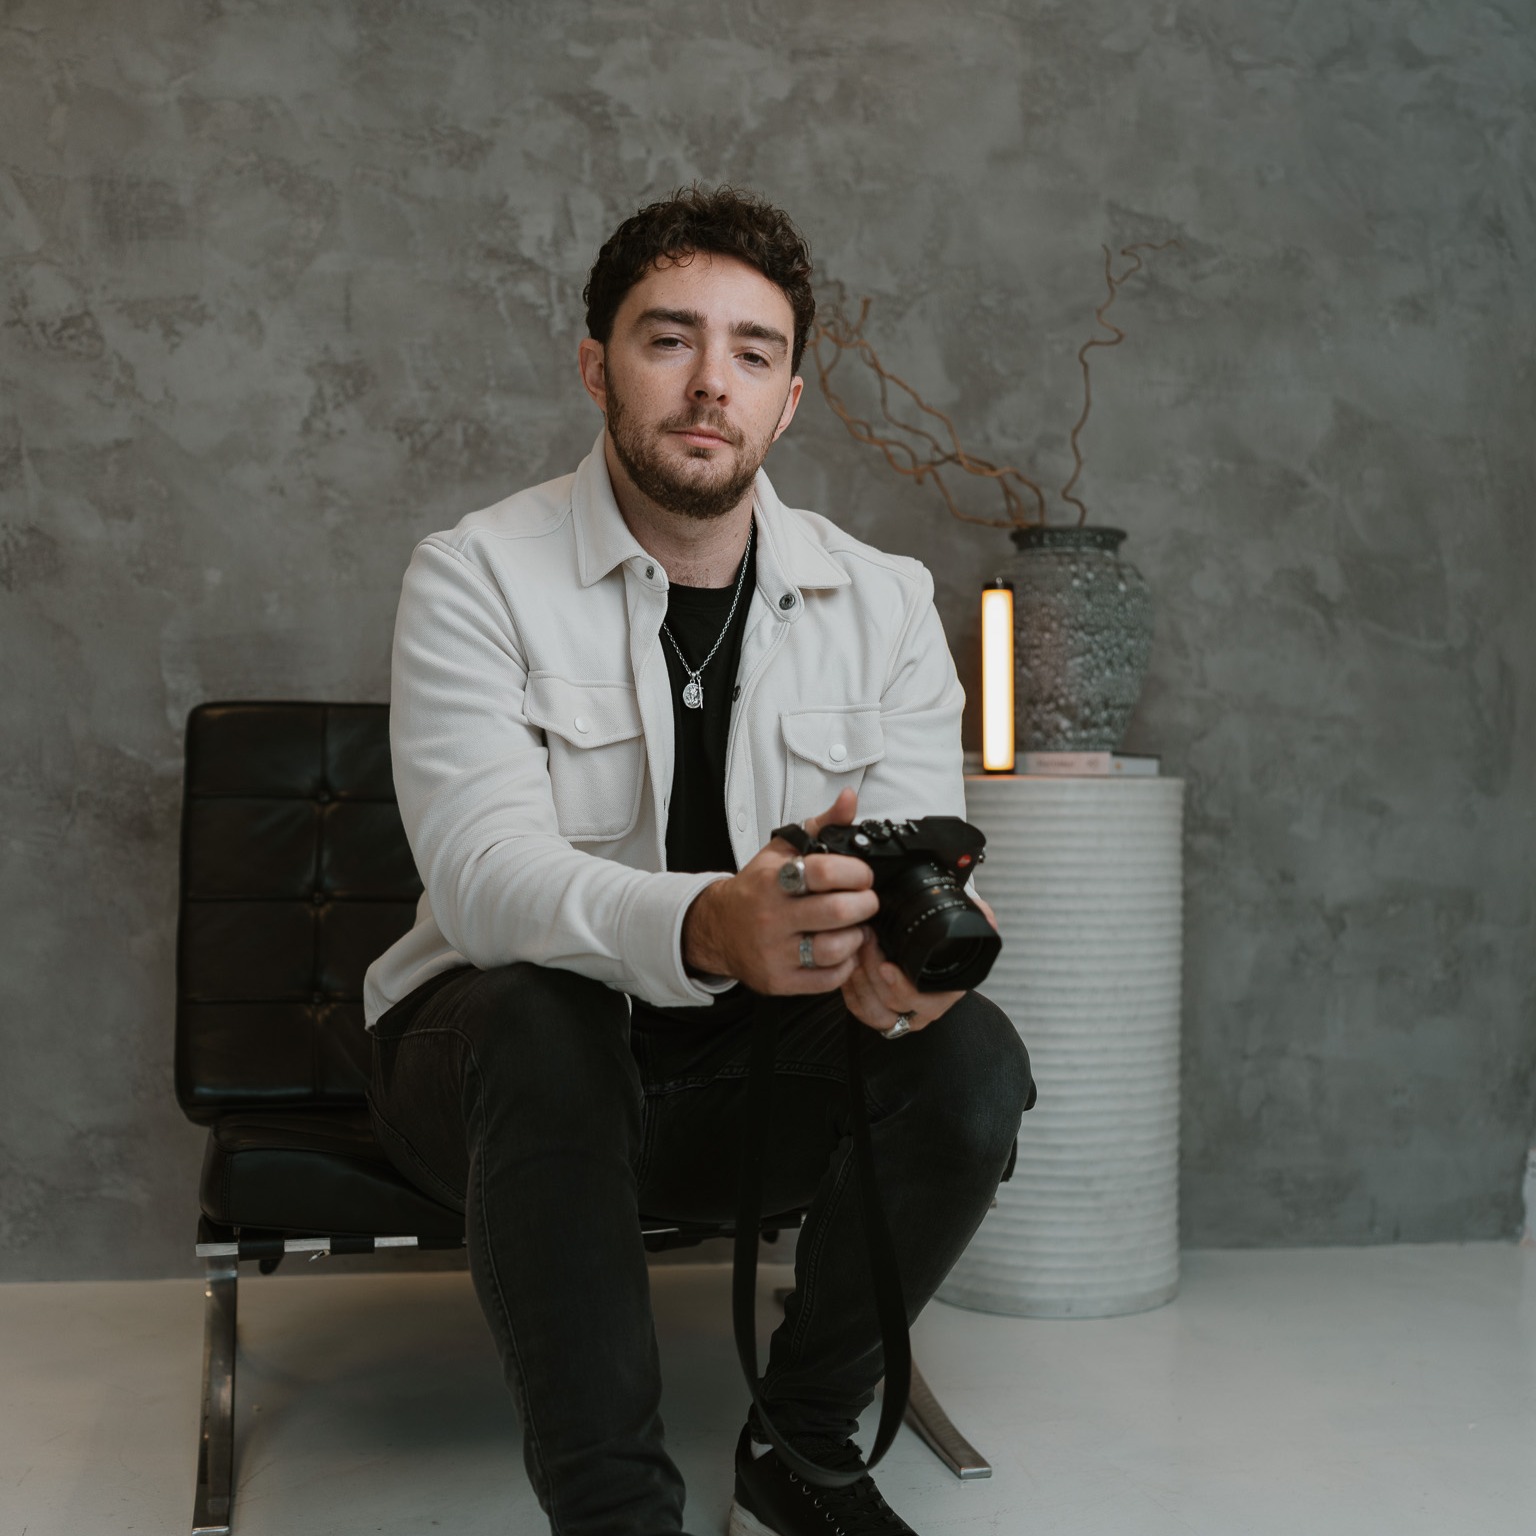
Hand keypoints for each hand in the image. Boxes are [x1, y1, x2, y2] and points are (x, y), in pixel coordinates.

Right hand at [682, 788, 878, 994]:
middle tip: (866, 900)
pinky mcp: (780, 980)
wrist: (718, 927)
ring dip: (856, 936)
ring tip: (853, 926)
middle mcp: (771, 916)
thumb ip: (821, 825)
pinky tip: (840, 949)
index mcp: (773, 880)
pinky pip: (827, 979)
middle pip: (836, 912)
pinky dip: (844, 964)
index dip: (855, 872)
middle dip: (865, 904)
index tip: (863, 875)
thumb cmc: (756, 888)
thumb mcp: (783, 850)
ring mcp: (775, 952)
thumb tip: (849, 799)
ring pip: (834, 949)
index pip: (825, 872)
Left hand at [841, 882, 999, 1035]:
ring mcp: (900, 1014)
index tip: (886, 966)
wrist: (931, 948)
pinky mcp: (879, 1012)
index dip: (901, 987)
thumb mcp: (965, 925)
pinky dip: (849, 989)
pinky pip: (860, 1010)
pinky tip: (847, 964)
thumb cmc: (945, 936)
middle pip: (891, 1003)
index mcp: (945, 992)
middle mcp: (923, 1009)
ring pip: (873, 1011)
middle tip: (864, 941)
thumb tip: (988, 919)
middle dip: (872, 971)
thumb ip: (979, 918)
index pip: (922, 1001)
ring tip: (853, 950)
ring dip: (858, 980)